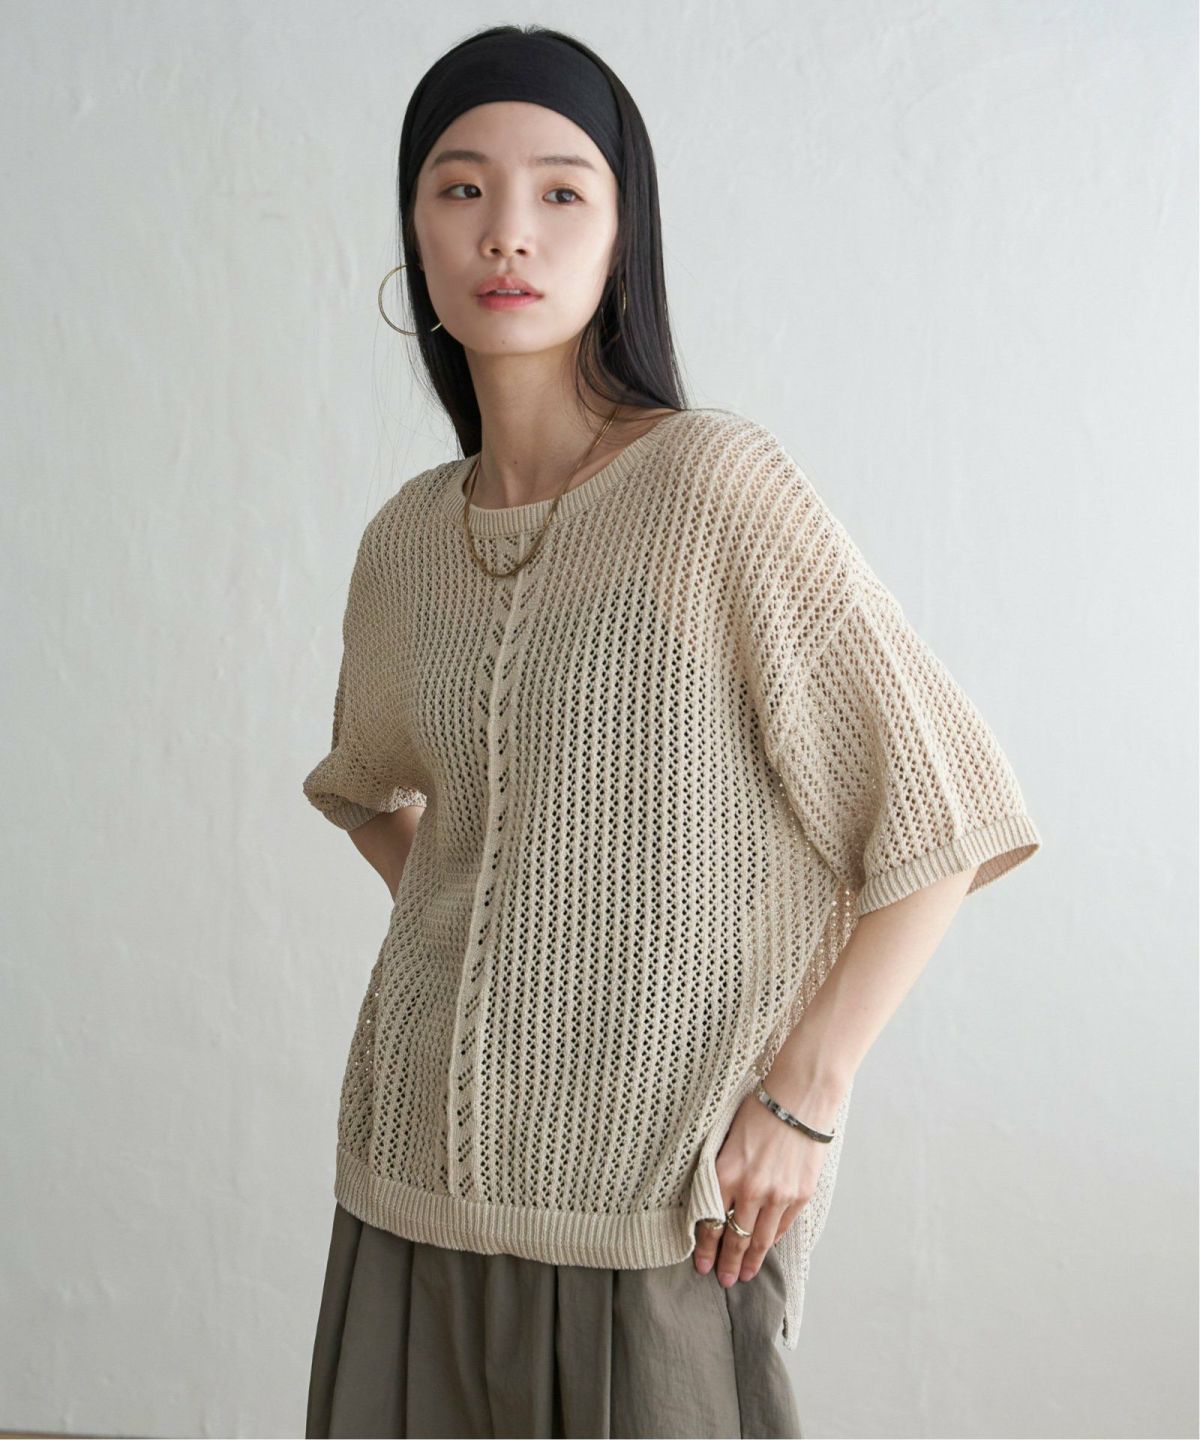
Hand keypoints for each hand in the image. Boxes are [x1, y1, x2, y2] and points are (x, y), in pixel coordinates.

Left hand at [693, 1084, 838, 1286]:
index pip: (709, 1223)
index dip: (705, 1248)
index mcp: (726, 1174)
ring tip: (745, 1275)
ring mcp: (779, 1196)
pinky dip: (771, 1239)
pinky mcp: (800, 1195)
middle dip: (728, 1263)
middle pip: (735, 1238)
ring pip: (760, 1240)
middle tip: (723, 1279)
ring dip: (751, 1261)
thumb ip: (720, 1171)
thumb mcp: (727, 1138)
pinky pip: (782, 1226)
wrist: (800, 1098)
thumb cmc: (760, 1109)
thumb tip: (711, 1197)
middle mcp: (751, 1191)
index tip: (701, 1265)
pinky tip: (765, 1247)